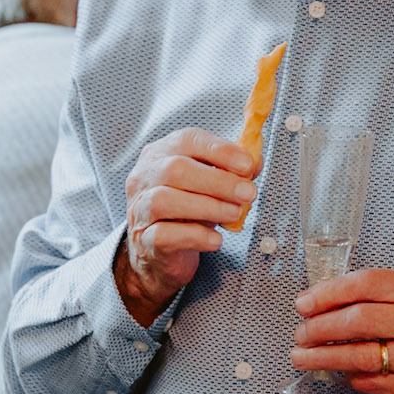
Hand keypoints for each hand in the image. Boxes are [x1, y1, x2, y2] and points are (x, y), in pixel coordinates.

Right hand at [114, 128, 255, 325]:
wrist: (162, 253)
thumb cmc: (187, 211)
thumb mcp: (210, 186)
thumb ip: (231, 171)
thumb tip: (254, 162)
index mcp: (161, 153)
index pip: (188, 140)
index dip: (220, 150)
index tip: (248, 166)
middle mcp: (144, 176)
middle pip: (176, 169)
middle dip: (218, 181)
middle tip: (248, 194)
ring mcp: (139, 208)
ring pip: (164, 200)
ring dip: (207, 207)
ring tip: (235, 214)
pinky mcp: (143, 240)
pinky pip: (165, 235)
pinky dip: (196, 236)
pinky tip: (216, 240)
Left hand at [293, 268, 393, 393]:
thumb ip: (378, 293)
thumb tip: (322, 300)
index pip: (368, 284)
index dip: (330, 293)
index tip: (304, 303)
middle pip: (360, 320)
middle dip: (321, 327)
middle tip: (300, 333)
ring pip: (359, 356)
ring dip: (323, 357)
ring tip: (301, 356)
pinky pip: (369, 381)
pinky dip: (348, 376)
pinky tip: (337, 371)